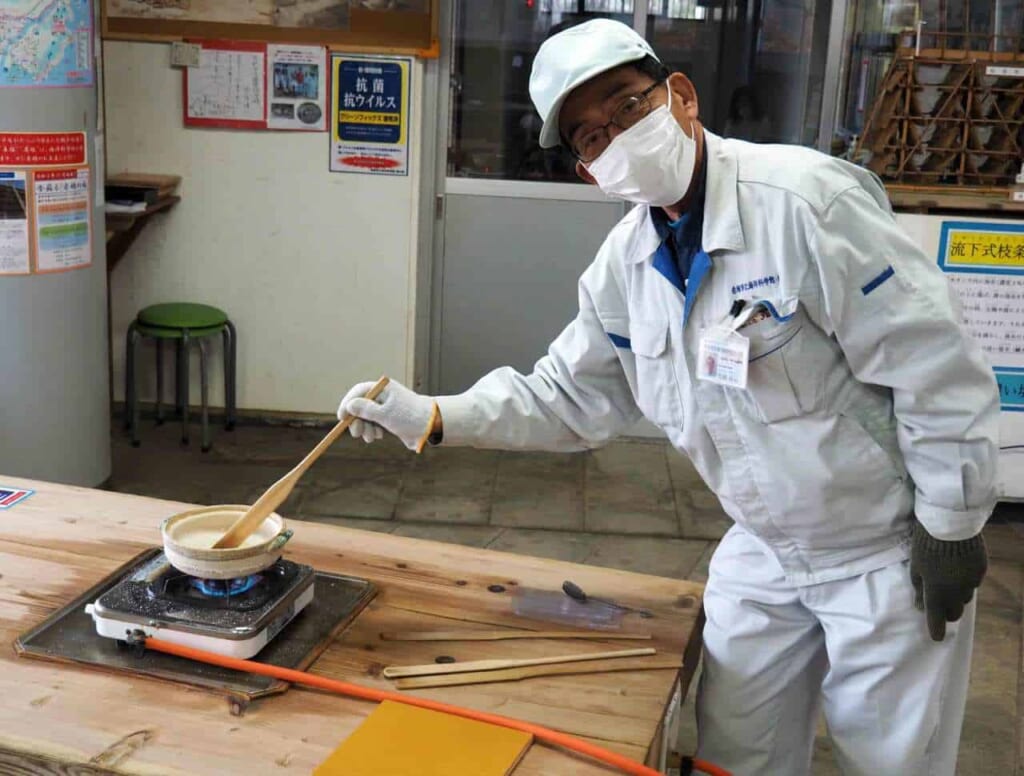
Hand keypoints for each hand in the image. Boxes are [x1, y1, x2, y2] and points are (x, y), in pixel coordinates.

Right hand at [338, 379, 437, 451]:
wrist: (431, 426)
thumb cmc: (410, 417)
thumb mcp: (385, 414)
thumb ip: (366, 410)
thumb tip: (349, 405)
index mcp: (383, 388)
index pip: (359, 391)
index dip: (348, 403)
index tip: (342, 417)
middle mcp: (384, 396)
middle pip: (360, 405)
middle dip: (356, 420)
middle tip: (356, 433)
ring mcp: (386, 407)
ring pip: (366, 417)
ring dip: (364, 427)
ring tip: (370, 438)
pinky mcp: (390, 418)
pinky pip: (373, 423)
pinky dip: (372, 430)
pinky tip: (377, 436)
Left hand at [910, 518, 986, 640]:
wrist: (950, 522)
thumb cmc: (925, 543)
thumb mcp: (915, 566)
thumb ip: (919, 588)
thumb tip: (920, 606)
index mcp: (936, 590)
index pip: (936, 617)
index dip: (936, 629)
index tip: (936, 637)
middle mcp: (956, 590)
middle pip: (954, 612)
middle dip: (947, 613)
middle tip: (939, 607)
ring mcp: (971, 581)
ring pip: (965, 598)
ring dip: (956, 597)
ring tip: (948, 585)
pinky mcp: (981, 570)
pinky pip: (973, 583)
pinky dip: (965, 582)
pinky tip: (958, 571)